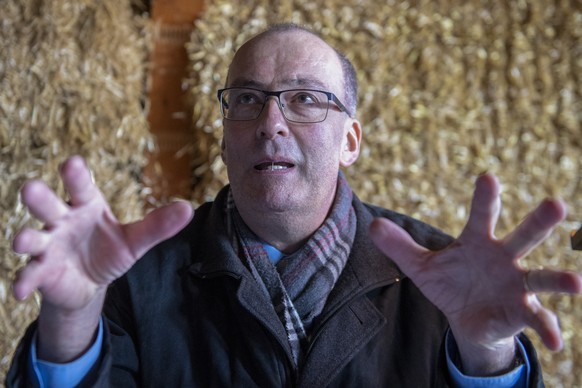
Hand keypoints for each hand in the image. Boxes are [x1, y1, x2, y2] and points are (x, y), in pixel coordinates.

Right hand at [12, 155, 192, 360]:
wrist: (89, 283)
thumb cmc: (109, 251)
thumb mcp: (134, 240)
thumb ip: (157, 226)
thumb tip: (188, 209)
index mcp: (86, 206)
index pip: (81, 186)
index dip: (76, 175)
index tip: (73, 162)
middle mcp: (62, 220)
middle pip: (48, 205)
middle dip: (39, 198)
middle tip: (31, 188)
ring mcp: (48, 246)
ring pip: (33, 237)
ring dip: (26, 238)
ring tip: (23, 240)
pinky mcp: (41, 271)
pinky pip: (29, 274)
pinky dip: (24, 281)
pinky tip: (20, 290)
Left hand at [369, 173, 581, 374]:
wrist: (465, 318)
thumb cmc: (449, 283)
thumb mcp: (420, 267)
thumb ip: (399, 246)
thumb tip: (371, 225)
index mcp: (478, 241)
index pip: (483, 215)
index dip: (485, 198)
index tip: (487, 177)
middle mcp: (504, 258)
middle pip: (523, 236)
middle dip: (539, 221)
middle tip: (556, 204)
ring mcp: (517, 284)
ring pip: (541, 276)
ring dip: (558, 278)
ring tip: (576, 282)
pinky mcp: (521, 311)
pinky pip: (538, 319)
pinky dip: (548, 329)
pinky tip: (556, 342)